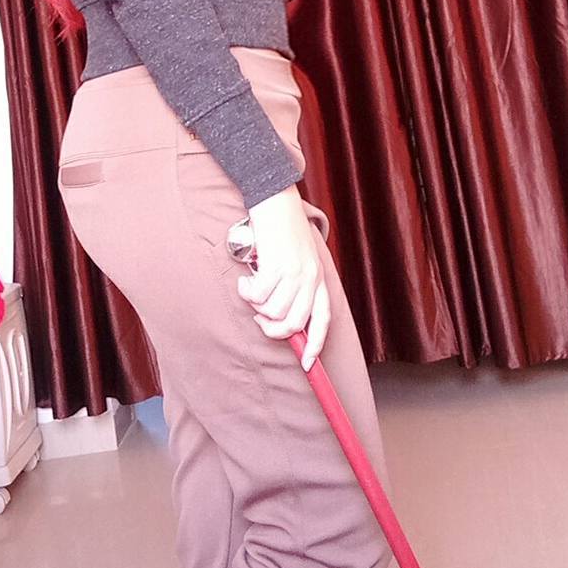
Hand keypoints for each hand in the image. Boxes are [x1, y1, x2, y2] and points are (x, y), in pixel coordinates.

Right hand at [237, 184, 330, 370]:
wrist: (276, 202)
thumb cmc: (283, 232)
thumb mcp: (298, 260)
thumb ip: (296, 286)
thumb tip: (281, 318)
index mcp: (318, 280)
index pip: (323, 321)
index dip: (315, 346)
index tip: (307, 365)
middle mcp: (311, 279)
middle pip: (294, 324)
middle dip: (273, 330)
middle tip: (259, 318)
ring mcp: (295, 273)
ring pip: (274, 312)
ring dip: (257, 307)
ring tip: (251, 292)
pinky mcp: (277, 265)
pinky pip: (259, 295)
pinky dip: (247, 293)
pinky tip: (245, 283)